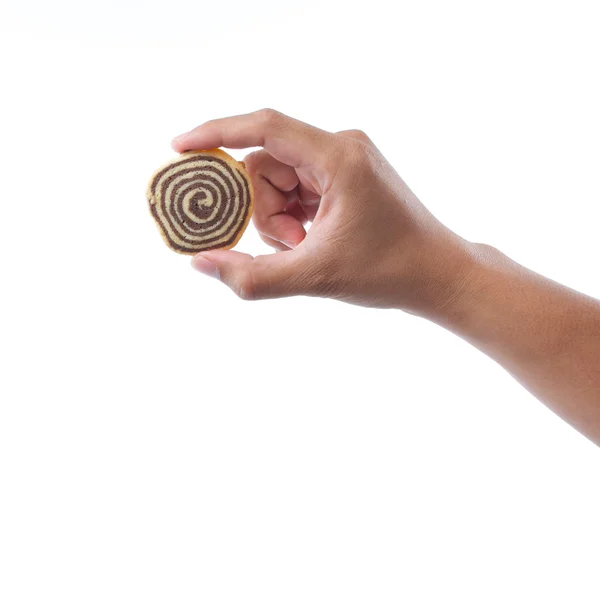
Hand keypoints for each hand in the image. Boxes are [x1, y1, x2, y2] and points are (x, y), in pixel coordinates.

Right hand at [172, 109, 474, 314]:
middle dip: (262, 208)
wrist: (437, 274)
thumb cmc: (389, 272)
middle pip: (266, 163)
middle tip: (287, 245)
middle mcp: (341, 147)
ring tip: (304, 247)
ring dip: (277, 216)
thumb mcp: (314, 277)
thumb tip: (201, 263)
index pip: (264, 127)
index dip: (216, 133)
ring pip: (279, 177)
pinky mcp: (344, 175)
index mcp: (338, 156)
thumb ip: (252, 276)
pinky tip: (310, 241)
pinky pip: (296, 186)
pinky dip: (292, 216)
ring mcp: (344, 160)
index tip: (180, 148)